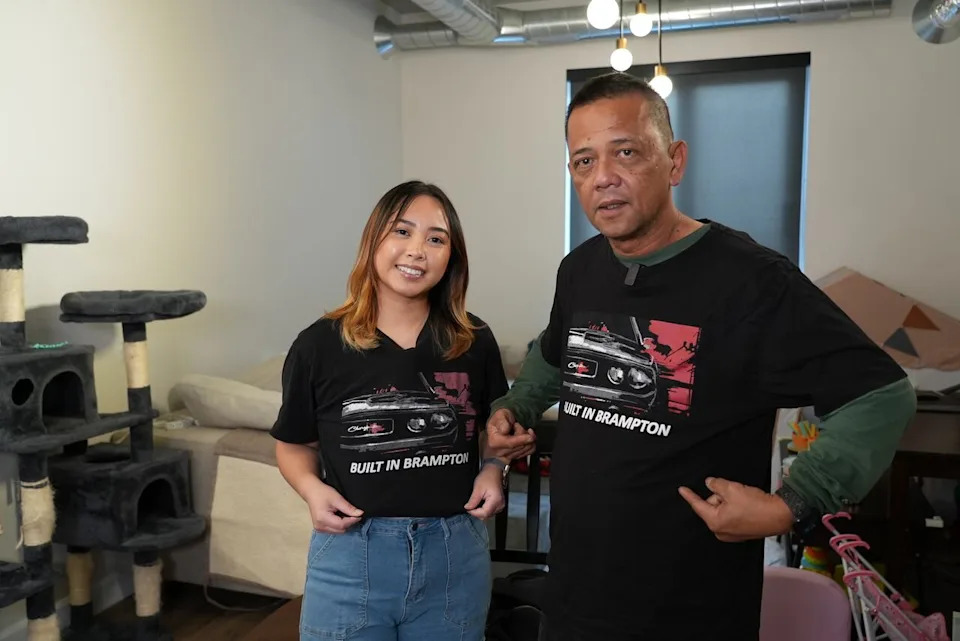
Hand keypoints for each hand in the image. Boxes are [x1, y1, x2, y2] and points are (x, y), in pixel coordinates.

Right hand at [304, 480, 363, 533]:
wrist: (311, 491)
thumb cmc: (323, 493)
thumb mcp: (337, 499)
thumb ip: (348, 508)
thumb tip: (360, 514)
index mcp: (323, 519)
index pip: (342, 525)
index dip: (352, 521)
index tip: (360, 515)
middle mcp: (320, 527)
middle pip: (340, 530)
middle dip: (349, 523)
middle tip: (354, 514)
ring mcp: (319, 529)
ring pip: (338, 531)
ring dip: (344, 525)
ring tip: (347, 515)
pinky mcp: (320, 528)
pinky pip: (333, 530)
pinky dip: (339, 525)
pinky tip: (340, 517)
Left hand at [464, 464, 505, 519]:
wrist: (493, 471)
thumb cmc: (488, 477)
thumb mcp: (477, 488)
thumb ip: (473, 500)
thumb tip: (468, 508)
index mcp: (495, 500)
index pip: (484, 513)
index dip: (474, 513)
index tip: (468, 509)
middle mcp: (500, 504)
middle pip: (486, 515)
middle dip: (477, 512)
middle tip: (470, 505)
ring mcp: (500, 505)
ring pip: (488, 515)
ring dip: (480, 511)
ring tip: (476, 502)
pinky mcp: (499, 504)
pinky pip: (490, 511)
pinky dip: (484, 509)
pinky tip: (481, 503)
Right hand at [486, 408, 535, 459]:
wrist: (501, 424)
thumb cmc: (501, 419)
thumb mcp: (500, 414)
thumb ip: (501, 421)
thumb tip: (504, 430)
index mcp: (494, 441)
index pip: (510, 443)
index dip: (521, 439)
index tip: (530, 436)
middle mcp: (499, 452)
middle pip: (520, 446)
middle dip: (524, 434)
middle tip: (518, 425)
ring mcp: (507, 456)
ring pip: (526, 449)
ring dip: (528, 438)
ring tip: (521, 430)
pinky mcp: (515, 457)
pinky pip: (529, 451)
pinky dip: (531, 444)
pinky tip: (526, 437)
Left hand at [678, 477, 793, 541]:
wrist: (779, 516)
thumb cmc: (756, 505)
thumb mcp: (732, 489)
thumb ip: (716, 485)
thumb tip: (709, 483)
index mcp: (715, 522)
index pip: (698, 506)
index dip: (689, 496)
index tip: (681, 490)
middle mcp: (721, 531)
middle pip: (712, 506)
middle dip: (719, 496)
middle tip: (733, 491)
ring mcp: (732, 534)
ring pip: (722, 510)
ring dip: (729, 501)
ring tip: (743, 498)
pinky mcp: (741, 532)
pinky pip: (731, 516)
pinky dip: (735, 507)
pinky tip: (746, 503)